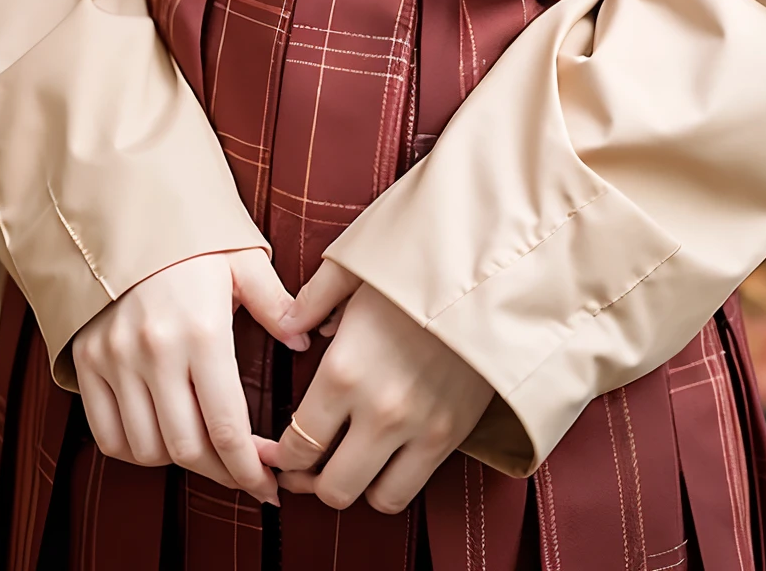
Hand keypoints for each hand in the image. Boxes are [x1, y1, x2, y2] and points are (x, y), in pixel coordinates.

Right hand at [72, 248, 298, 504]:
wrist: (121, 210)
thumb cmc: (191, 237)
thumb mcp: (242, 258)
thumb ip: (276, 302)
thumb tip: (304, 341)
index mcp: (201, 329)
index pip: (227, 426)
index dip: (251, 469)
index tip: (271, 485)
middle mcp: (154, 350)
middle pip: (188, 448)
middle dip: (222, 472)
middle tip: (246, 474)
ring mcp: (114, 359)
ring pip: (147, 448)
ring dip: (180, 462)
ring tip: (207, 453)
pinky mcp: (86, 361)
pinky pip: (107, 434)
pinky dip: (135, 449)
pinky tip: (162, 438)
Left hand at [256, 260, 492, 515]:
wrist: (487, 275)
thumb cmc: (416, 267)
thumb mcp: (355, 269)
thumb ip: (313, 299)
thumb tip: (288, 324)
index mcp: (343, 371)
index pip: (298, 444)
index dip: (282, 457)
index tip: (278, 451)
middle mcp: (377, 412)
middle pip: (331, 487)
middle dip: (312, 480)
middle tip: (308, 465)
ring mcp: (418, 430)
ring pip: (373, 499)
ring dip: (356, 485)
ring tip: (349, 461)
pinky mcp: (451, 437)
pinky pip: (411, 489)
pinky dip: (392, 482)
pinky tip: (385, 456)